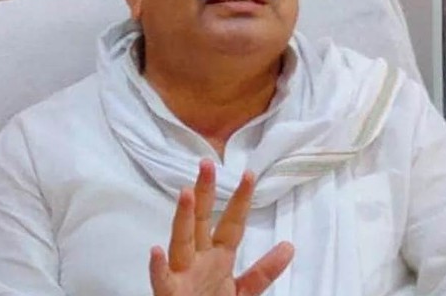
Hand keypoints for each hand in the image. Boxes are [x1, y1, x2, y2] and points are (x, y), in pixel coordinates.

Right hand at [149, 159, 293, 295]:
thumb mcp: (243, 292)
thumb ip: (263, 272)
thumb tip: (289, 247)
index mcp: (217, 258)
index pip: (231, 224)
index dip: (240, 200)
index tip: (249, 174)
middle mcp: (198, 260)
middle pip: (201, 221)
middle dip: (204, 193)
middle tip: (207, 163)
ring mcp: (181, 275)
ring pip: (181, 242)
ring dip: (183, 218)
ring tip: (186, 193)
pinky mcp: (169, 294)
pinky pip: (162, 281)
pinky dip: (158, 267)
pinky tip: (156, 251)